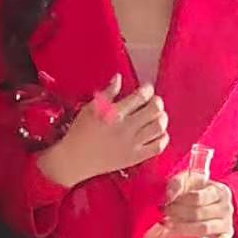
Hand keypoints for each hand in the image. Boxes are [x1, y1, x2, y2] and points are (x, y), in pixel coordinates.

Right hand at [37, 75, 167, 188]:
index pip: (140, 96)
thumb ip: (107, 93)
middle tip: (154, 102)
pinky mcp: (134, 158)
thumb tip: (118, 78)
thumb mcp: (90, 108)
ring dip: (162, 118)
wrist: (75, 159)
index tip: (147, 89)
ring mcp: (131, 144)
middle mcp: (125, 128)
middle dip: (157, 102)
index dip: (148, 89)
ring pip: (159, 127)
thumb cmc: (80, 132)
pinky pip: (157, 147)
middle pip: (154, 110)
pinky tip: (158, 133)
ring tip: (157, 116)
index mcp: (113, 114)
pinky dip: (162, 138)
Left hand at [164, 178, 234, 237]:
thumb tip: (170, 196)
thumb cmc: (195, 191)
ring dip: (184, 228)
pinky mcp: (225, 237)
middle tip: (165, 214)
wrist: (207, 204)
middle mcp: (227, 207)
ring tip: (170, 226)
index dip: (180, 201)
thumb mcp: (186, 181)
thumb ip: (177, 184)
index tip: (167, 203)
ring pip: (205, 228)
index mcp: (220, 191)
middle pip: (199, 213)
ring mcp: (227, 223)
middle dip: (178, 214)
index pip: (197, 197)